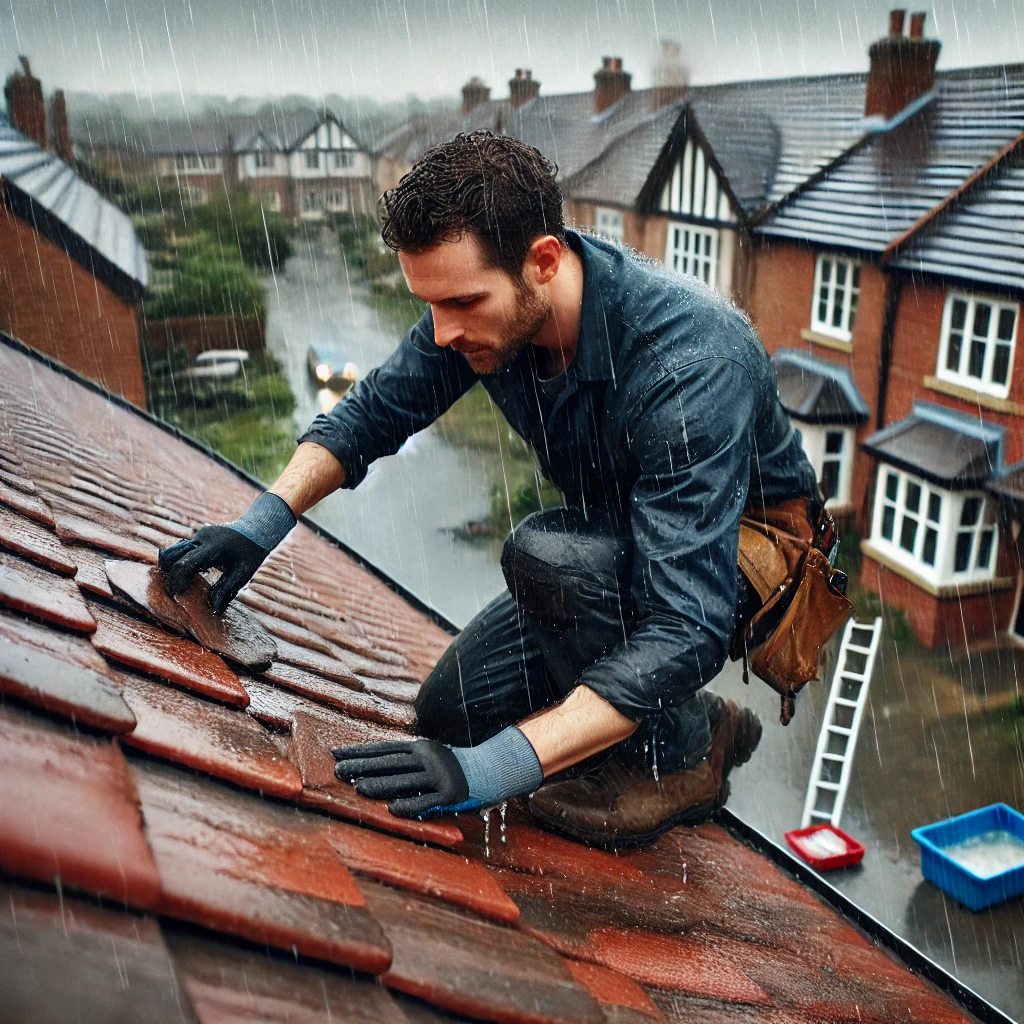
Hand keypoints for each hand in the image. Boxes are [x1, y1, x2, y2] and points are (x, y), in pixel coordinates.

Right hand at [158, 491, 295, 612]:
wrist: (257, 530)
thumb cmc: (252, 554)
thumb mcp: (243, 573)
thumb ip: (226, 589)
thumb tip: (213, 609)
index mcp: (214, 547)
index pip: (186, 563)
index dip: (178, 580)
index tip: (177, 594)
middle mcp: (202, 537)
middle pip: (173, 555)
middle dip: (169, 574)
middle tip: (172, 592)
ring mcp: (199, 534)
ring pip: (175, 549)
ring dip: (172, 566)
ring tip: (178, 584)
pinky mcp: (199, 535)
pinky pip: (183, 548)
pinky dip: (180, 561)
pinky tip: (189, 575)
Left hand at [331, 739, 472, 817]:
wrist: (492, 769)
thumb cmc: (453, 766)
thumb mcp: (430, 756)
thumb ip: (406, 760)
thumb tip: (371, 766)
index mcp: (420, 747)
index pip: (384, 749)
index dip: (360, 752)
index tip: (336, 754)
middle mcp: (429, 757)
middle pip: (391, 763)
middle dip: (363, 766)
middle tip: (338, 770)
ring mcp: (440, 776)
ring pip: (405, 781)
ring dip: (381, 784)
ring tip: (358, 787)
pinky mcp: (451, 795)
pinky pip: (426, 802)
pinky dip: (409, 805)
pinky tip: (392, 809)